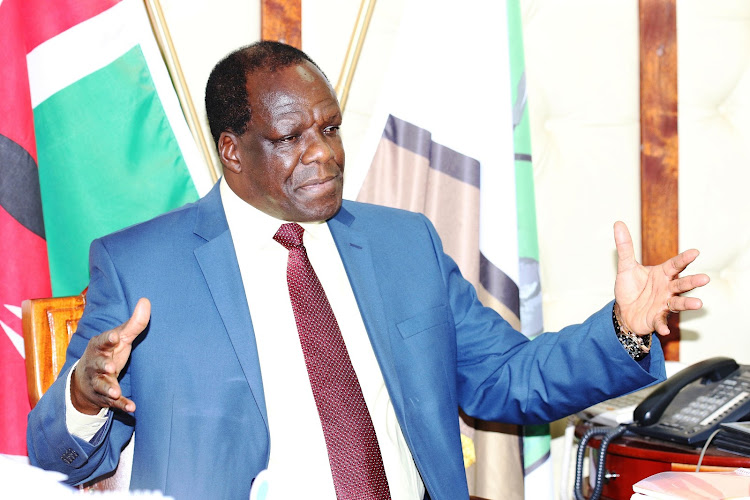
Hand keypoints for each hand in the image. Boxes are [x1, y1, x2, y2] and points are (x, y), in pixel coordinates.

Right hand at [70, 298, 150, 414]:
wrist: (85, 380)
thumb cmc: (108, 352)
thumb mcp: (120, 337)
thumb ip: (134, 322)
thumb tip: (146, 300)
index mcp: (100, 347)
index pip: (102, 341)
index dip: (108, 340)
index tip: (115, 337)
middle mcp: (96, 364)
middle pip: (98, 364)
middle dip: (103, 365)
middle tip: (110, 367)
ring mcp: (99, 382)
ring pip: (102, 385)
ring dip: (109, 388)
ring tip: (115, 392)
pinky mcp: (105, 397)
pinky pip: (113, 403)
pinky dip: (121, 405)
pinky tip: (132, 408)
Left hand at [613, 222, 709, 335]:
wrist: (624, 311)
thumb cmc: (630, 288)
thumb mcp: (626, 266)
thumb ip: (625, 247)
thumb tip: (618, 223)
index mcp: (662, 274)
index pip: (675, 264)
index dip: (684, 259)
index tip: (695, 252)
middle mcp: (667, 288)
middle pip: (682, 284)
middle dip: (692, 281)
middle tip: (704, 279)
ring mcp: (663, 304)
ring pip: (678, 303)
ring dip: (687, 303)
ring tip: (698, 304)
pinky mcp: (656, 318)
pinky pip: (660, 321)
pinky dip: (662, 325)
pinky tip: (663, 329)